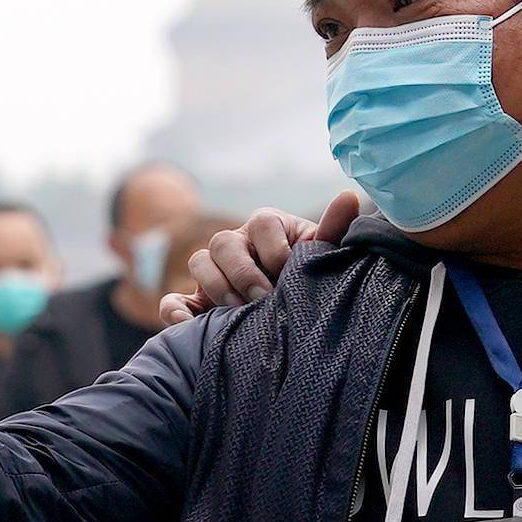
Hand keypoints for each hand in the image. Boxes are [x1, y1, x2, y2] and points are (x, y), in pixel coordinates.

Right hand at [160, 195, 361, 325]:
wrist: (299, 313)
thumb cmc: (312, 277)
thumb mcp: (324, 256)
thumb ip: (334, 230)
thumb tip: (349, 196)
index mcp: (267, 227)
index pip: (262, 224)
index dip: (275, 249)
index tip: (289, 273)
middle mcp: (236, 244)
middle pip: (224, 241)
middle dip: (243, 271)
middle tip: (262, 298)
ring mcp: (214, 272)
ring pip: (199, 262)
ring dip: (216, 286)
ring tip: (237, 312)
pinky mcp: (197, 301)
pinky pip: (172, 301)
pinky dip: (174, 311)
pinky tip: (187, 325)